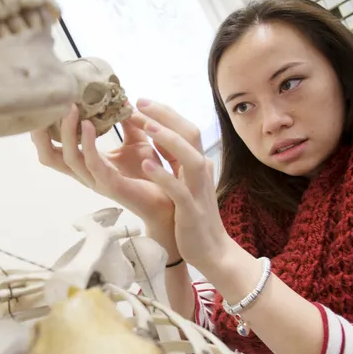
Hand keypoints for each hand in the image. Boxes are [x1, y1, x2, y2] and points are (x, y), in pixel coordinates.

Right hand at [30, 104, 174, 229]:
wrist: (171, 198)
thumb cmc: (151, 172)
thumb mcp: (136, 142)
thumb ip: (127, 122)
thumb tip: (121, 97)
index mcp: (87, 163)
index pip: (54, 149)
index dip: (42, 131)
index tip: (43, 106)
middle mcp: (86, 173)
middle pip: (49, 157)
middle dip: (41, 134)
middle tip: (44, 107)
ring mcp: (96, 180)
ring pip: (67, 158)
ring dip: (66, 132)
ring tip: (69, 108)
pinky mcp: (110, 184)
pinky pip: (91, 162)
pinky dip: (87, 142)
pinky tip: (87, 124)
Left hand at [135, 100, 232, 273]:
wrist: (213, 251)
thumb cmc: (195, 217)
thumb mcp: (187, 182)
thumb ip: (177, 160)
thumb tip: (162, 136)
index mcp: (198, 165)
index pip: (185, 129)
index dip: (164, 113)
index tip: (141, 101)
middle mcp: (202, 173)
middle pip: (190, 134)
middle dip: (166, 116)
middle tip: (139, 102)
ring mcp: (198, 191)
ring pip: (189, 158)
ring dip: (168, 140)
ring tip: (146, 126)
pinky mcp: (192, 211)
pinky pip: (179, 190)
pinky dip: (164, 176)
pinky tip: (146, 165)